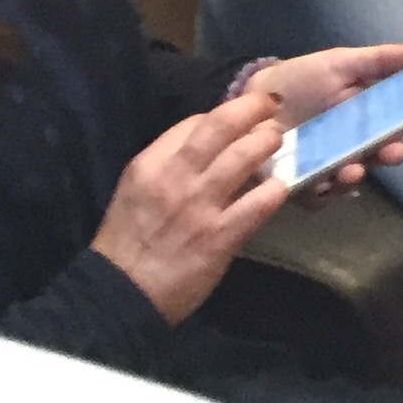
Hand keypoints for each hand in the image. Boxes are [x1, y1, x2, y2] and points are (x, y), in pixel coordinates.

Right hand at [91, 90, 295, 323]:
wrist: (121, 295)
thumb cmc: (128, 243)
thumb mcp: (137, 190)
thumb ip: (170, 165)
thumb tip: (212, 145)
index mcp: (151, 164)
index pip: (195, 122)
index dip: (224, 114)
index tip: (241, 116)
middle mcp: (175, 177)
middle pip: (222, 124)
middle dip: (253, 107)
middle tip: (272, 107)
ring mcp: (200, 205)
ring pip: (245, 155)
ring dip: (269, 141)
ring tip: (278, 140)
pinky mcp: (220, 236)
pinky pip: (259, 202)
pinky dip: (275, 189)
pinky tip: (281, 186)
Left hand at [242, 43, 402, 203]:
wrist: (253, 103)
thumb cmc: (302, 81)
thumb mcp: (341, 63)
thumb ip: (383, 59)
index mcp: (372, 114)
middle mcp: (359, 143)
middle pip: (385, 152)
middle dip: (392, 153)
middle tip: (394, 151)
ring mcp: (335, 166)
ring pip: (356, 176)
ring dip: (358, 174)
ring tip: (353, 170)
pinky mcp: (308, 186)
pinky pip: (322, 196)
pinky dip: (325, 191)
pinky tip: (323, 181)